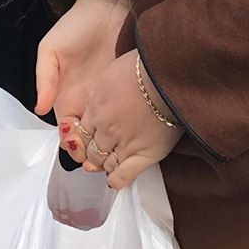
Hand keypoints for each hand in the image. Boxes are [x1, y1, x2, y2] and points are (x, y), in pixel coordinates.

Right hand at [34, 0, 132, 145]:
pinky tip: (128, 136)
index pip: (67, 131)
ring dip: (109, 144)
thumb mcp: (50, 51)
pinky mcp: (125, 91)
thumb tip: (39, 109)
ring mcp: (108, 98)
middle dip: (91, 152)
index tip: (77, 146)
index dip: (71, 143)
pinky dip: (125, 129)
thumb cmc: (74, 26)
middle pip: (89, 138)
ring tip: (113, 151)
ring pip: (107, 132)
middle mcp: (87, 102)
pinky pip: (124, 116)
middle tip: (97, 155)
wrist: (107, 7)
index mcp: (66, 96)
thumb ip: (44, 80)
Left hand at [69, 50, 183, 189]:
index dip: (83, 138)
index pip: (81, 132)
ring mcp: (123, 144)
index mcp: (96, 108)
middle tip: (98, 154)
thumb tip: (101, 94)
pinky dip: (117, 180)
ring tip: (108, 164)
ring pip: (103, 164)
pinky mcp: (143, 155)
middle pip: (90, 150)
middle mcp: (105, 129)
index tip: (88, 139)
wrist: (166, 77)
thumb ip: (102, 88)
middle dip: (92, 153)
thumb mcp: (112, 71)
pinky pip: (123, 176)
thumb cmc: (144, 68)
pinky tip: (115, 179)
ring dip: (103, 165)